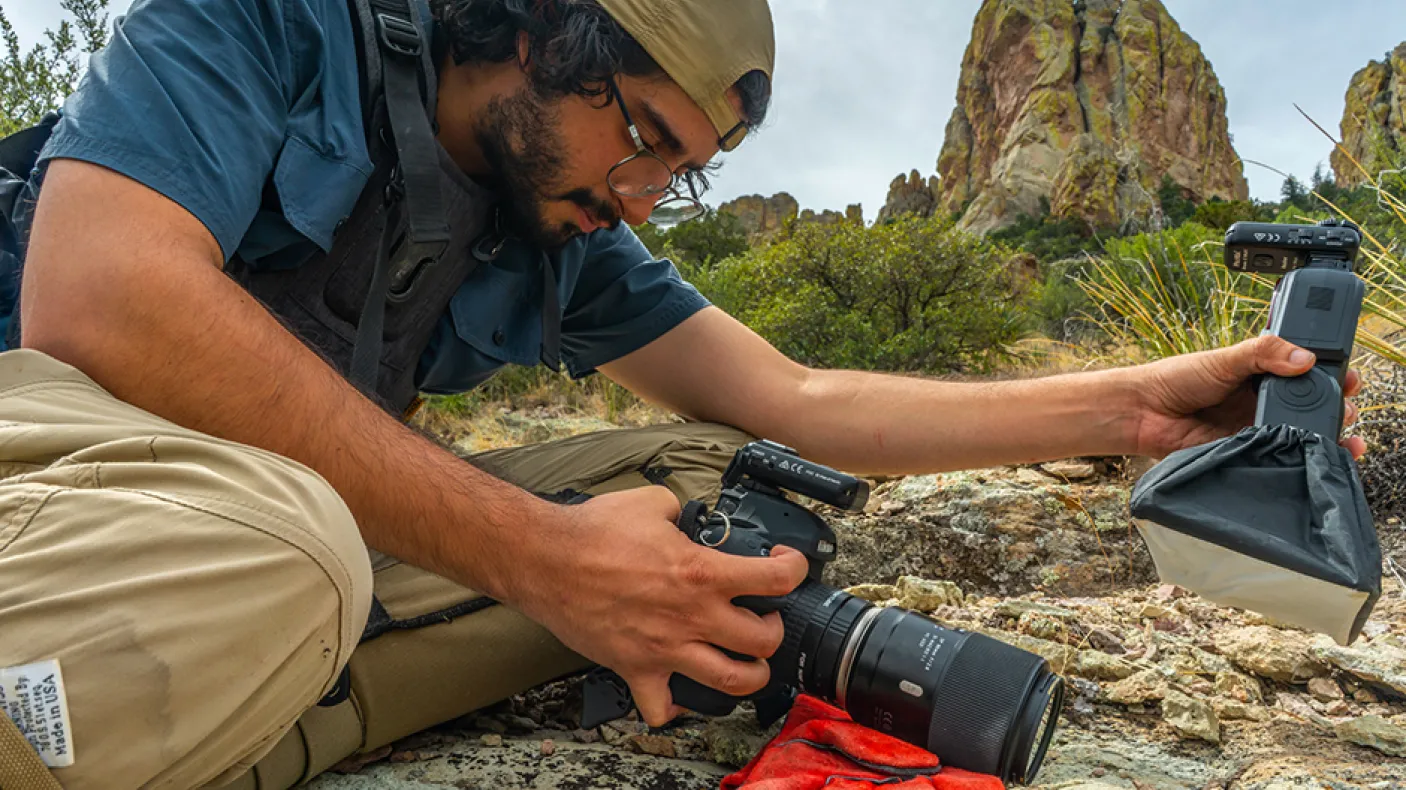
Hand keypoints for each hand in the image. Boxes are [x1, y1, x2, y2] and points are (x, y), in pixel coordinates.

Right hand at [509, 486, 809, 726]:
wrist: (545, 559)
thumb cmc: (592, 530)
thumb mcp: (652, 502)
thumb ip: (682, 509)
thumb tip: (688, 516)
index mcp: (702, 572)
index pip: (776, 580)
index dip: (793, 569)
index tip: (787, 564)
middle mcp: (692, 616)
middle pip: (764, 641)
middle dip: (775, 628)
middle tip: (765, 616)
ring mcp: (666, 648)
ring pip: (732, 682)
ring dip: (749, 673)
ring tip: (745, 659)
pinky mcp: (636, 668)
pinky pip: (662, 708)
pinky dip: (675, 707)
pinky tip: (679, 690)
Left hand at [1130, 335, 1364, 458]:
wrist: (1142, 412)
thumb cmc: (1176, 378)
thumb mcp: (1224, 358)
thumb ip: (1263, 353)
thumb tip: (1304, 358)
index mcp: (1262, 374)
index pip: (1306, 375)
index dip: (1330, 377)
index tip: (1349, 378)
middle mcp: (1263, 402)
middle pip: (1309, 407)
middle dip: (1334, 410)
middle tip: (1345, 410)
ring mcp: (1255, 429)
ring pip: (1297, 435)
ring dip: (1321, 438)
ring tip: (1340, 439)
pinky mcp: (1245, 453)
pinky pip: (1275, 458)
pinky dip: (1293, 460)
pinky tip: (1307, 459)